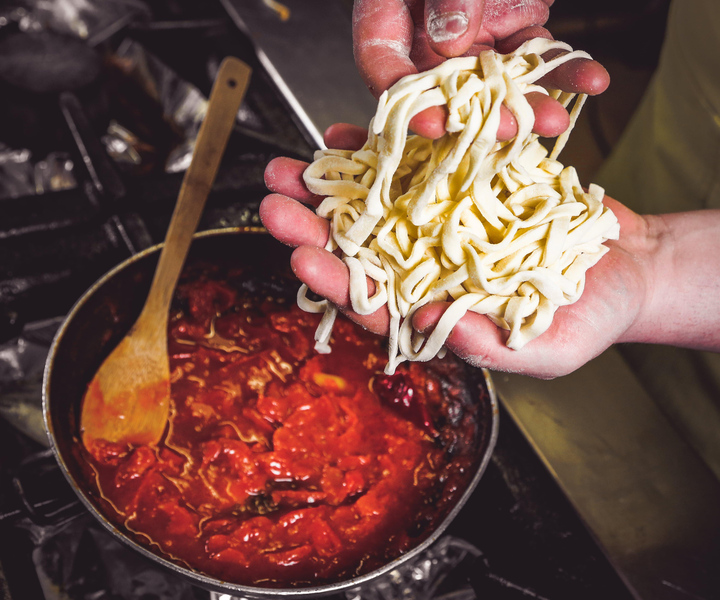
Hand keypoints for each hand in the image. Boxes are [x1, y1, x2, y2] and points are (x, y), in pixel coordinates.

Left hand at [261, 124, 663, 378]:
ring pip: (375, 204)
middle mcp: (428, 266)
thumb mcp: (548, 349)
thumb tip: (421, 325)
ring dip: (332, 183)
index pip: (373, 301)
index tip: (302, 257)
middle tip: (273, 202)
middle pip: (359, 249)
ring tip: (291, 164)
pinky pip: (416, 164)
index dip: (336, 280)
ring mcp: (441, 224)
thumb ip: (488, 345)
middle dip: (313, 226)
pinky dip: (383, 148)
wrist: (628, 268)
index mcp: (436, 310)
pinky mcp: (464, 185)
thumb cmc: (589, 321)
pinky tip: (348, 133)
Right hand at [353, 0, 609, 138]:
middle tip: (509, 129)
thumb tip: (450, 39)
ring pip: (494, 82)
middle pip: (444, 87)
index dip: (406, 100)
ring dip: (528, 102)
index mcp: (389, 12)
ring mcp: (471, 36)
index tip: (435, 123)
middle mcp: (426, 34)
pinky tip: (592, 80)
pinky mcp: (510, 29)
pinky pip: (534, 55)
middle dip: (481, 115)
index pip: (382, 64)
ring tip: (556, 118)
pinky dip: (562, 69)